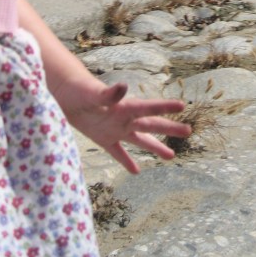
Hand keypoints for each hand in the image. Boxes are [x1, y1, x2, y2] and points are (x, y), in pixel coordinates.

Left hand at [17, 0, 191, 173]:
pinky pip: (118, 152)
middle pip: (151, 124)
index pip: (148, 108)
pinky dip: (126, 161)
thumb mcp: (93, 93)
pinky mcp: (104, 138)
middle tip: (189, 131)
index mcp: (125, 107)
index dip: (165, 108)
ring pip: (140, 140)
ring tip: (171, 156)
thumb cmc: (80, 91)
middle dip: (170, 128)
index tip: (182, 106)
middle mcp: (125, 119)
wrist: (66, 94)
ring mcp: (116, 129)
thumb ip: (109, 94)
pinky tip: (136, 171)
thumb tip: (123, 86)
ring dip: (155, 148)